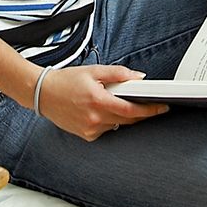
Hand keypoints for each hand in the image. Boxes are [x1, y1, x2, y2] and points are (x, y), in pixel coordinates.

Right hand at [34, 63, 166, 140]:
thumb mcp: (94, 71)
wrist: (43, 93)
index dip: (150, 110)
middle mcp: (94, 119)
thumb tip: (139, 78)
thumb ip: (119, 74)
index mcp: (98, 101)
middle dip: (140, 113)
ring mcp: (89, 129)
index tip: (163, 107)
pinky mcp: (86, 135)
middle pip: (128, 119)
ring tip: (114, 101)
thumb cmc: (67, 80)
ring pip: (117, 124)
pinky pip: (106, 129)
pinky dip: (109, 120)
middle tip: (150, 104)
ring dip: (122, 115)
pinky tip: (101, 110)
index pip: (131, 110)